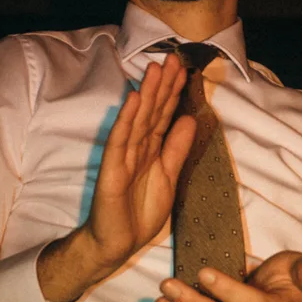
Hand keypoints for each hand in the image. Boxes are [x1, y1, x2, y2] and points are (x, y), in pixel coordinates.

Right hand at [38, 55, 194, 301]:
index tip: (185, 70)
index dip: (174, 94)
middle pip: (152, 112)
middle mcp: (137, 148)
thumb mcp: (168, 176)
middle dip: (162, 86)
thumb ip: (177, 149)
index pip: (164, 116)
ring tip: (154, 69)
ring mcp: (123, 156)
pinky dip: (127, 119)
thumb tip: (190, 119)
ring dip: (147, 94)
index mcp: (151, 149)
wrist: (117, 242)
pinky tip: (134, 100)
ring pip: (138, 120)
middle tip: (173, 58)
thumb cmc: (140, 212)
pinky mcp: (112, 169)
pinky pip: (121, 140)